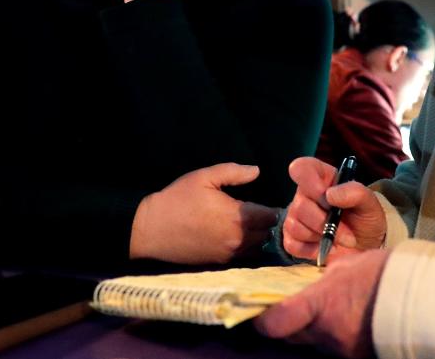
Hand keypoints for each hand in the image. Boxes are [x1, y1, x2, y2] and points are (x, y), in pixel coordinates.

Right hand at [129, 163, 277, 263]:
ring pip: (259, 248)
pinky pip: (244, 256)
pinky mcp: (219, 263)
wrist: (149, 230)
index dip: (281, 210)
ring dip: (264, 237)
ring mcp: (228, 254)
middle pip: (270, 235)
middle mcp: (238, 240)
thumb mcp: (204, 177)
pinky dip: (250, 247)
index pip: (273, 217)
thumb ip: (234, 172)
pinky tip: (247, 235)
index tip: (285, 203)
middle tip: (278, 214)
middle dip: (276, 225)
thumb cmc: (177, 199)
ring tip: (264, 224)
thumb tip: (257, 171)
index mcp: (238, 217)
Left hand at [254, 248, 388, 357]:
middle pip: (292, 335)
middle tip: (293, 305)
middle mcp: (327, 334)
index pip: (275, 323)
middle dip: (287, 322)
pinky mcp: (358, 357)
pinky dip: (337, 333)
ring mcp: (343, 350)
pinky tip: (351, 318)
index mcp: (322, 305)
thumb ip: (325, 278)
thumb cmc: (386, 274)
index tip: (259, 311)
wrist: (425, 297)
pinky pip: (336, 346)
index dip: (262, 319)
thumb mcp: (349, 265)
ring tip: (333, 308)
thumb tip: (314, 282)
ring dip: (316, 327)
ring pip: (315, 341)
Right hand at [282, 157, 386, 261]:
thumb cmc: (365, 218)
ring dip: (321, 236)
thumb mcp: (369, 202)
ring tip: (339, 238)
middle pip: (300, 205)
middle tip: (345, 229)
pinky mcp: (292, 239)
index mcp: (322, 178)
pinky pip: (292, 244)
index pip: (301, 168)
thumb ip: (355, 192)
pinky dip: (311, 249)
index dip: (309, 180)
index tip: (326, 195)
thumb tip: (330, 194)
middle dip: (325, 221)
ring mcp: (296, 217)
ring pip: (295, 225)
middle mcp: (305, 195)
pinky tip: (326, 247)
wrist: (366, 245)